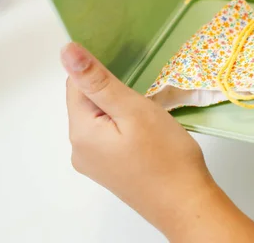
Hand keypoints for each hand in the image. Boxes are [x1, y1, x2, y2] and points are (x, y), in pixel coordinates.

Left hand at [62, 43, 253, 241]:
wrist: (186, 203)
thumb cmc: (166, 155)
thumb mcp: (134, 110)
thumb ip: (99, 81)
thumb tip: (67, 51)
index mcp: (80, 132)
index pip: (76, 86)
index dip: (103, 75)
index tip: (132, 78)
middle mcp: (79, 150)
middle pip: (87, 103)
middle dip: (114, 94)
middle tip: (146, 102)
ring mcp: (94, 164)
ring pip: (101, 119)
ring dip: (121, 110)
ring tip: (149, 119)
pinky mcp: (110, 171)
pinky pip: (110, 137)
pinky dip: (125, 127)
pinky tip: (147, 134)